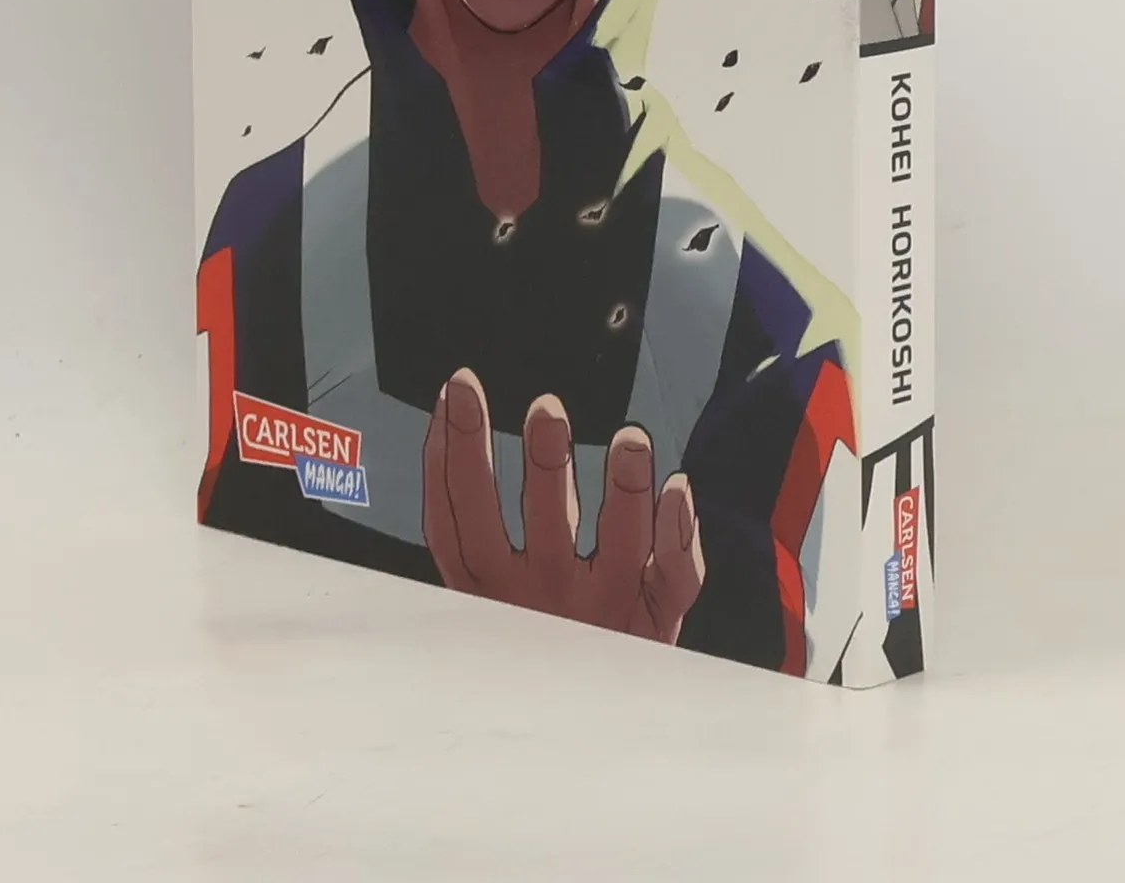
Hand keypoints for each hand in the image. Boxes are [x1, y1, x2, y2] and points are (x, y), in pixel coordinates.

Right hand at [423, 367, 704, 643]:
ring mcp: (605, 611)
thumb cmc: (536, 650)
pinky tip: (677, 487)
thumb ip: (468, 531)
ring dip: (624, 490)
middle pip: (541, 529)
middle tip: (547, 410)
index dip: (450, 455)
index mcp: (490, 594)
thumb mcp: (485, 602)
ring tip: (631, 440)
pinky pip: (672, 578)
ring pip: (618, 547)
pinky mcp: (657, 623)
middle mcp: (544, 600)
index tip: (457, 391)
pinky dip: (679, 534)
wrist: (589, 732)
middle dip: (544, 467)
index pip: (460, 519)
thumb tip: (445, 434)